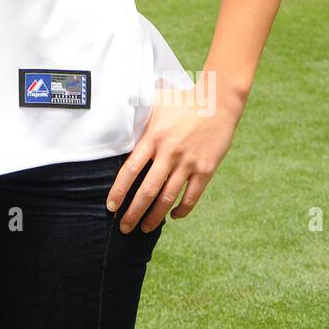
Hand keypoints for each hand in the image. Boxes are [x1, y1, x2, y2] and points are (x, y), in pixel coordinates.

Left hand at [106, 83, 243, 232]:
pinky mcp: (206, 169)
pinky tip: (173, 216)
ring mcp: (188, 162)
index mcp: (153, 137)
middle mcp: (169, 153)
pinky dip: (182, 210)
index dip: (119, 191)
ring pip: (168, 198)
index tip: (111, 207)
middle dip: (133, 213)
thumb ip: (138, 116)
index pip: (130, 170)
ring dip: (155, 217)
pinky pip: (192, 196)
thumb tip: (116, 121)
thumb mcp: (155, 103)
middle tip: (124, 228)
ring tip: (144, 228)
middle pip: (147, 190)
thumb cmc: (182, 100)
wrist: (218, 101)